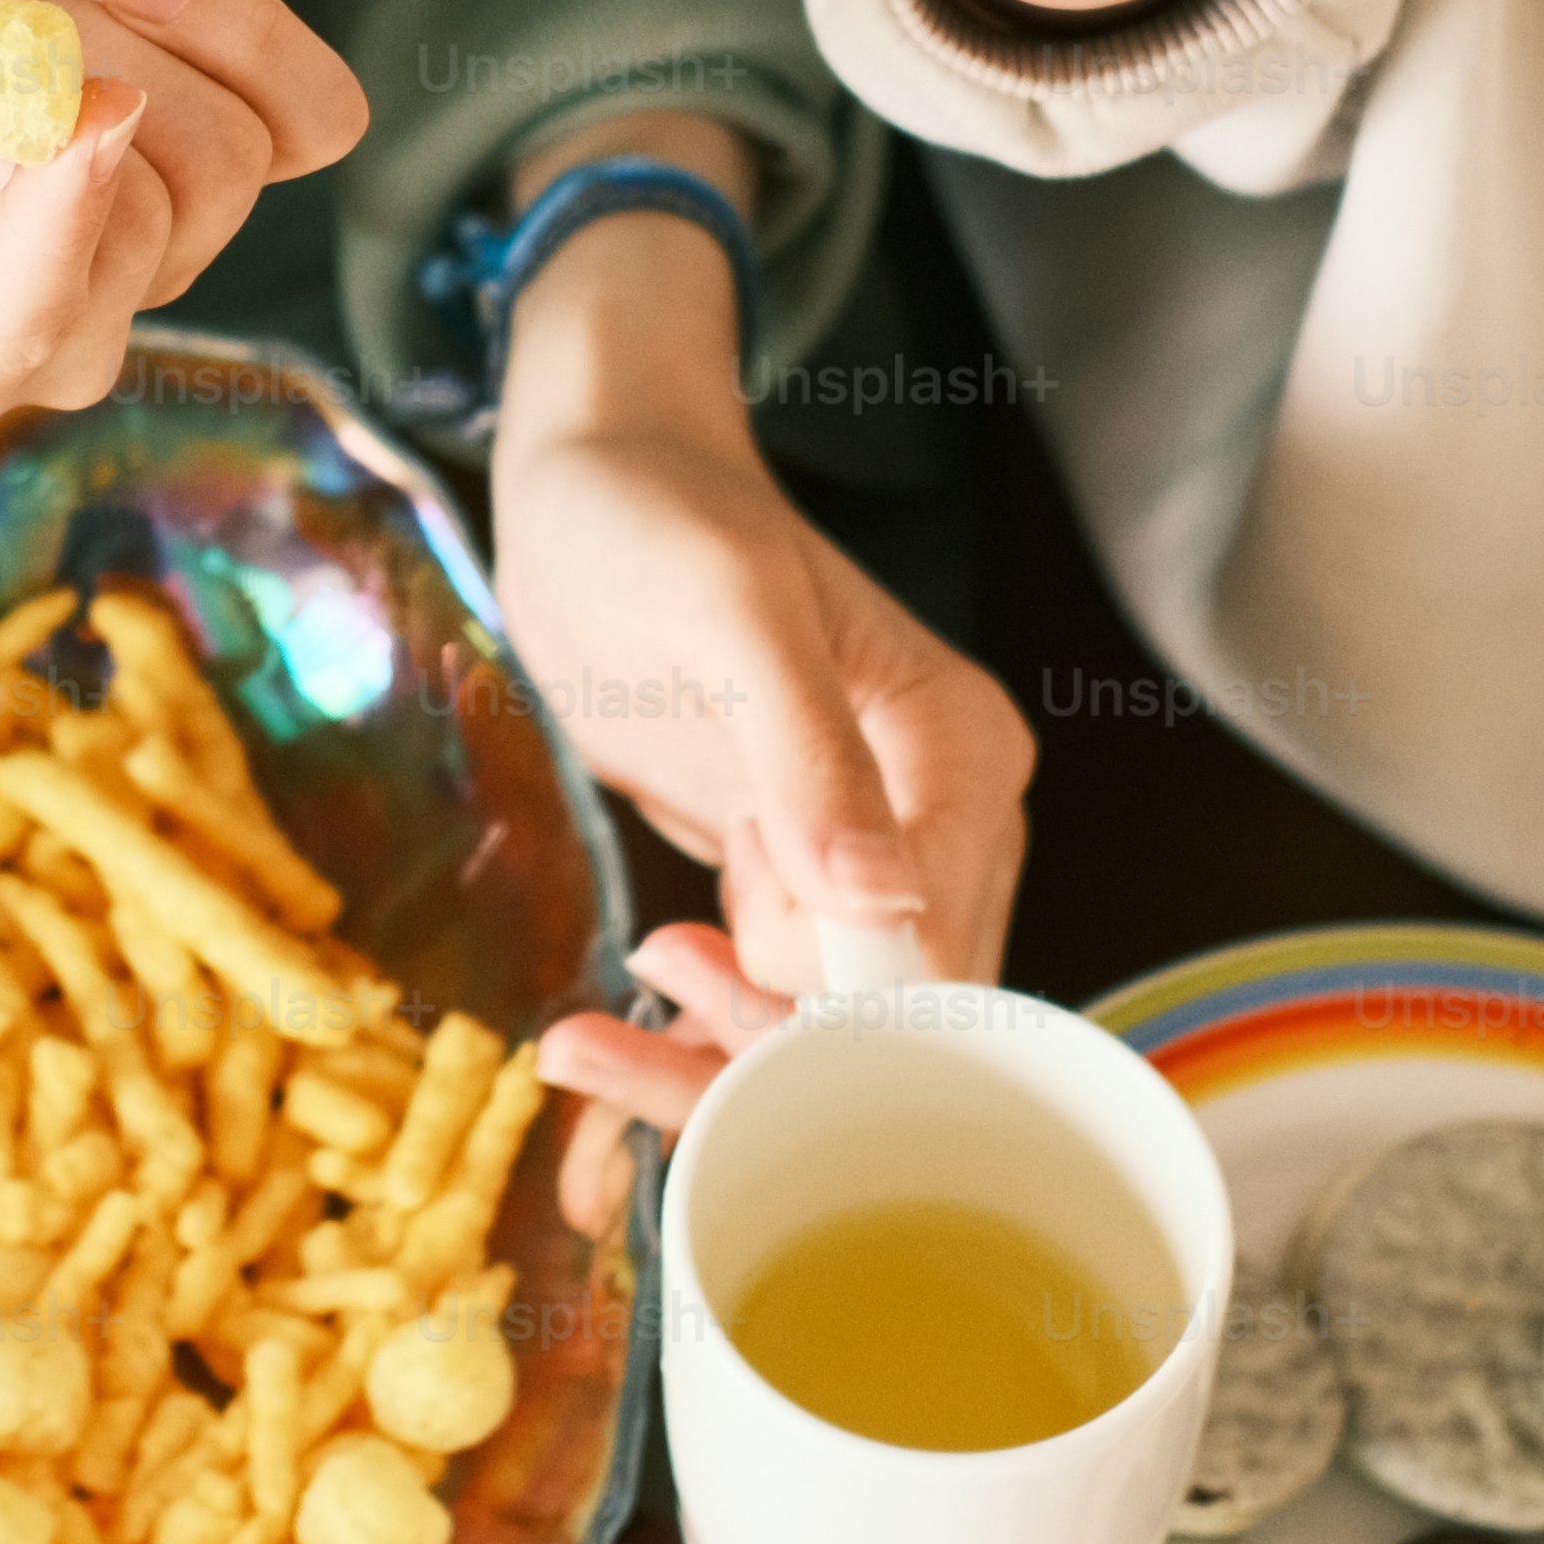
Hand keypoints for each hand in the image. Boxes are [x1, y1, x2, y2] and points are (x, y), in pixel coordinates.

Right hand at [0, 0, 366, 467]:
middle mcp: (41, 337)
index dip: (58, 202)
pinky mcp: (212, 159)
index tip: (33, 80)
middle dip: (58, 81)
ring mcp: (139, 251)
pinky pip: (318, 119)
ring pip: (232, 160)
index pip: (36, 332)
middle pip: (155, 227)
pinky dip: (246, 31)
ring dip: (118, 40)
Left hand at [474, 123, 1030, 1234]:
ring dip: (712, 1059)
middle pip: (893, 1013)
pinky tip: (612, 1015)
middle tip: (617, 1049)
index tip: (723, 1051)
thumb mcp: (729, 614)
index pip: (944, 955)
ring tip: (583, 1042)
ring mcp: (860, 852)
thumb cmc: (661, 513)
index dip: (842, 1031)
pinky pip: (764, 989)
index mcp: (961, 759)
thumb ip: (807, 753)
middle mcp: (936, 820)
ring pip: (822, 1019)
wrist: (587, 478)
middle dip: (767, 1064)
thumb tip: (880, 899)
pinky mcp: (781, 867)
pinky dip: (694, 1027)